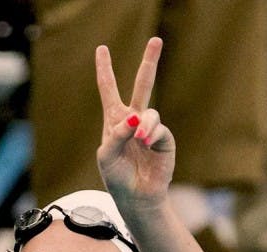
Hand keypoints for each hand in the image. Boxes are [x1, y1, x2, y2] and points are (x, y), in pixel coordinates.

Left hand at [95, 37, 174, 208]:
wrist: (136, 196)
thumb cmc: (117, 176)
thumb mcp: (107, 155)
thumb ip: (116, 134)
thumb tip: (135, 117)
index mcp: (114, 120)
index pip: (109, 89)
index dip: (105, 69)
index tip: (101, 49)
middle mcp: (134, 120)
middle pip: (143, 84)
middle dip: (150, 62)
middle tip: (157, 40)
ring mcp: (150, 128)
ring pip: (150, 111)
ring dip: (143, 125)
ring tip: (139, 139)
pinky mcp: (164, 139)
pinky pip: (158, 128)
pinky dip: (150, 134)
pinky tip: (145, 143)